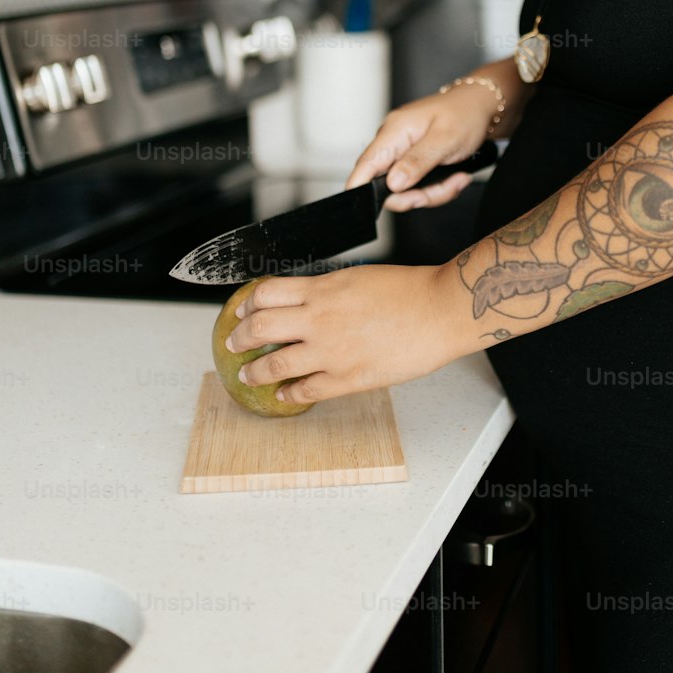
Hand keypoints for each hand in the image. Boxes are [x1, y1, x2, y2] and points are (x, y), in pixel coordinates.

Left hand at [222, 263, 462, 402]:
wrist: (438, 310)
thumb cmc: (409, 291)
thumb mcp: (357, 278)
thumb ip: (328, 292)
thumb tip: (308, 302)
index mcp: (322, 289)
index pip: (266, 293)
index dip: (248, 304)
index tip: (242, 310)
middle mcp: (319, 318)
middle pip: (260, 327)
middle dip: (239, 337)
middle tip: (233, 342)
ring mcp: (330, 351)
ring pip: (275, 364)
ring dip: (255, 371)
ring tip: (248, 374)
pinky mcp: (347, 378)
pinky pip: (306, 389)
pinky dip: (289, 393)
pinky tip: (285, 394)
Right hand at [344, 87, 496, 211]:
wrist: (485, 105)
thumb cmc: (466, 113)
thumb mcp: (445, 139)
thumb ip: (417, 162)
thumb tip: (392, 184)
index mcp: (394, 131)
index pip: (365, 164)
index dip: (359, 189)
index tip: (365, 209)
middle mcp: (395, 142)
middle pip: (388, 186)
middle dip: (418, 195)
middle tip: (444, 188)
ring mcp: (406, 154)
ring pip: (408, 191)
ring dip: (435, 191)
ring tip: (457, 178)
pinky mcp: (417, 162)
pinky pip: (421, 186)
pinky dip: (440, 186)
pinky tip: (456, 175)